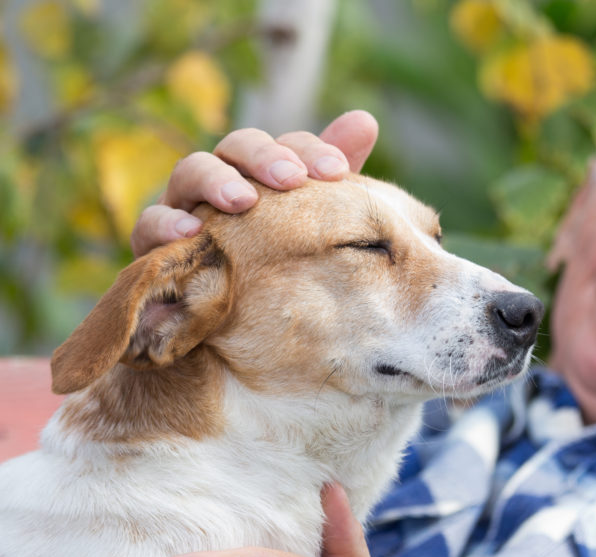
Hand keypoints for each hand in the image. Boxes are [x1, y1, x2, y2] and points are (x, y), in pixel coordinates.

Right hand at [130, 110, 379, 256]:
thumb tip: (365, 119)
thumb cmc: (274, 258)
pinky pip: (149, 225)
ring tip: (241, 200)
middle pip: (236, 146)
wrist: (225, 317)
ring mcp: (184, 206)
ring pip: (190, 173)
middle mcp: (221, 180)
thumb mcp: (309, 216)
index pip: (283, 145)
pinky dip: (165, 224)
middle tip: (290, 178)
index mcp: (261, 171)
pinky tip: (189, 232)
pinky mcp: (153, 243)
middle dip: (263, 156)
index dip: (308, 150)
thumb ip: (331, 172)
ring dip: (215, 181)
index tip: (338, 169)